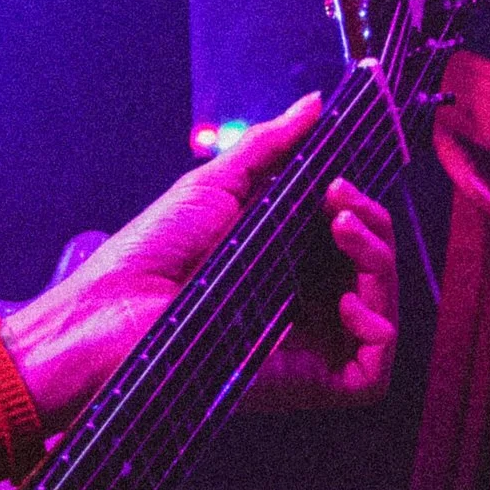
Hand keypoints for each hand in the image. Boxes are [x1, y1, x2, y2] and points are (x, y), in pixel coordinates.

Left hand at [0, 96, 398, 425]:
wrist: (109, 312)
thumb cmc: (146, 254)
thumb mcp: (214, 185)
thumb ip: (271, 147)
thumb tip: (315, 106)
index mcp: (280, 263)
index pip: (348, 240)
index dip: (359, 209)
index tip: (341, 180)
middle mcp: (298, 306)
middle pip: (373, 271)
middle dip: (374, 225)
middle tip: (341, 199)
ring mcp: (304, 348)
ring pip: (381, 312)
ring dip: (380, 262)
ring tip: (343, 230)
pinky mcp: (302, 384)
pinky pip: (371, 374)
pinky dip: (378, 330)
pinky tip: (351, 300)